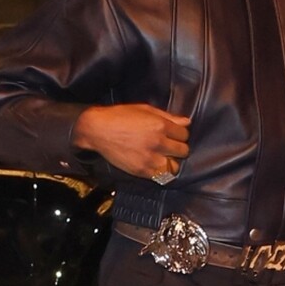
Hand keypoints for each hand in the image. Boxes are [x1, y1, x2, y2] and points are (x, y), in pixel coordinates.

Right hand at [73, 104, 190, 180]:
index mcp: (160, 125)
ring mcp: (150, 158)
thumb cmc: (120, 116)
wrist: (97, 130)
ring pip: (175, 167)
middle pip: (183, 151)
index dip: (180, 134)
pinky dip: (160, 171)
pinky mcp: (141, 170)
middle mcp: (158, 143)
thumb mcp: (145, 110)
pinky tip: (154, 165)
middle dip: (178, 147)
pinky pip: (161, 176)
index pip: (185, 134)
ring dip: (171, 162)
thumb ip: (168, 117)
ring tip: (163, 158)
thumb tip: (187, 122)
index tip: (173, 135)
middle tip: (169, 146)